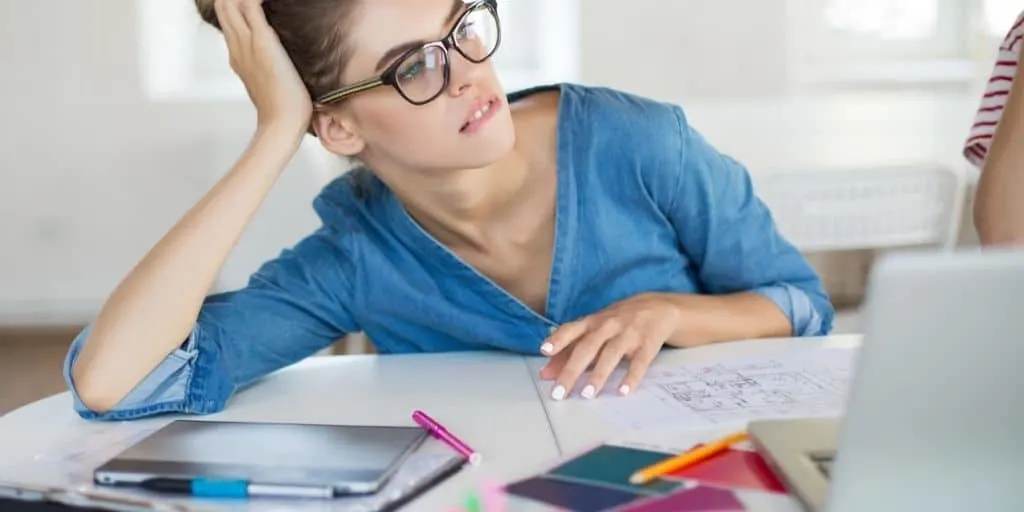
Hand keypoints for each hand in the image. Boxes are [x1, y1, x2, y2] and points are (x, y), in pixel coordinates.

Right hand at [215, 0, 311, 134]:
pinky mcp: (262, 42)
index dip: (234, 5)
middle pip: (223, 6)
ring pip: (231, 3)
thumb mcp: (270, 83)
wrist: (281, 123)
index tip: (251, 3)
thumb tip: (282, 66)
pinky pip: (251, 5)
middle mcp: (237, 47)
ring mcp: (246, 44)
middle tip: (256, 0)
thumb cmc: (283, 109)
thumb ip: (269, 69)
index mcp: (238, 56)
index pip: (228, 20)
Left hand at [539, 293, 680, 399]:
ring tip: (587, 394)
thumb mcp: (594, 331)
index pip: (572, 329)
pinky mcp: (648, 344)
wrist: (658, 307)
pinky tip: (623, 391)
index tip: (544, 351)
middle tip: (560, 392)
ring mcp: (629, 334)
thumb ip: (568, 352)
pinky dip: (631, 377)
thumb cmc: (618, 322)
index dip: (558, 339)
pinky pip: (639, 362)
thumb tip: (545, 374)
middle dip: (572, 370)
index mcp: (592, 322)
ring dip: (598, 374)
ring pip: (611, 354)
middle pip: (588, 347)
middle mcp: (608, 325)